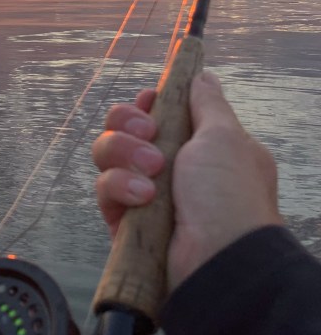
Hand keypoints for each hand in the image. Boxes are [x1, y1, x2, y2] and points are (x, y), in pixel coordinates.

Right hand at [92, 71, 283, 291]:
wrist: (216, 258)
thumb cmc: (228, 193)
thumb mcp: (225, 137)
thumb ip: (207, 103)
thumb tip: (201, 76)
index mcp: (197, 146)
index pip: (157, 113)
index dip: (147, 103)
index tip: (149, 99)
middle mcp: (168, 167)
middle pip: (123, 128)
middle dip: (129, 125)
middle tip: (149, 134)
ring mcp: (143, 192)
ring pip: (107, 154)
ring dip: (125, 155)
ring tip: (152, 174)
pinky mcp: (123, 218)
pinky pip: (105, 188)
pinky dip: (119, 188)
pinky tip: (142, 198)